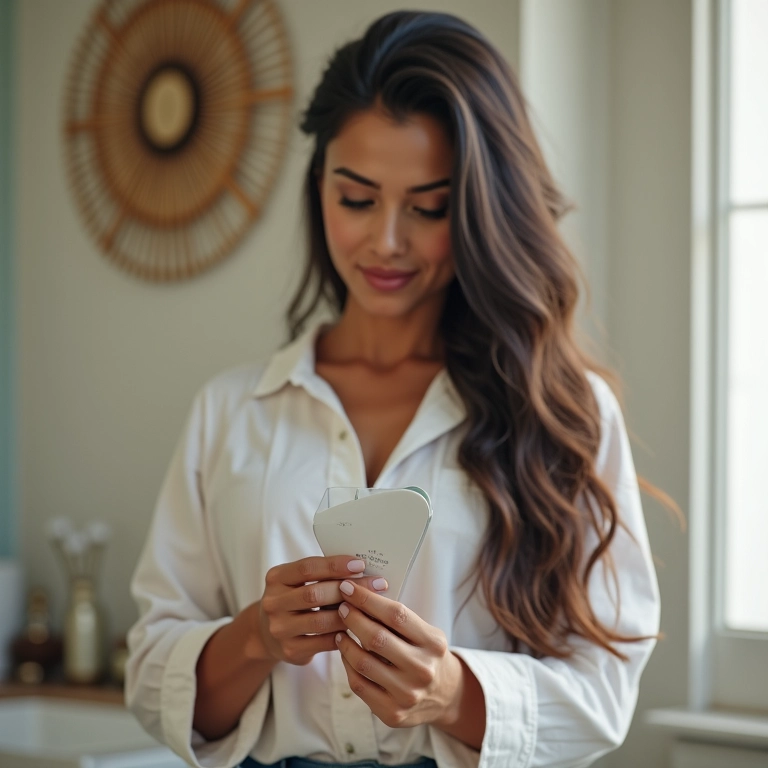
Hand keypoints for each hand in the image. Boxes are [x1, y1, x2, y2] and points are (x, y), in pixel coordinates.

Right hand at [249, 556, 388, 665]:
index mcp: (276, 578)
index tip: (360, 564)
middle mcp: (273, 603)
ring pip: (321, 621)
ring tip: (371, 607)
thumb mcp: (298, 582)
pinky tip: (358, 627)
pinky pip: (324, 642)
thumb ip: (322, 575)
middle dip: (349, 589)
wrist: (269, 634)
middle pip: (314, 594)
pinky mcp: (290, 650)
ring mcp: (280, 628)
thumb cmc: (295, 600)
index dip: (335, 565)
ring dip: (350, 614)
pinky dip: (344, 634)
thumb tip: (361, 569)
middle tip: (376, 585)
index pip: (307, 568)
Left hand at [333, 579, 463, 728]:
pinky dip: (347, 665)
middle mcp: (422, 670)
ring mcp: (407, 694)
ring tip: (340, 629)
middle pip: (377, 638)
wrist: (445, 695)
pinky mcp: (392, 713)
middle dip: (353, 618)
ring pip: (363, 663)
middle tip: (342, 607)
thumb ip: (398, 619)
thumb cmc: (428, 655)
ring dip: (346, 642)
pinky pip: (359, 685)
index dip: (368, 599)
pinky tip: (345, 652)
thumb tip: (361, 596)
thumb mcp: (425, 632)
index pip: (396, 615)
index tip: (348, 587)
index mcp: (433, 643)